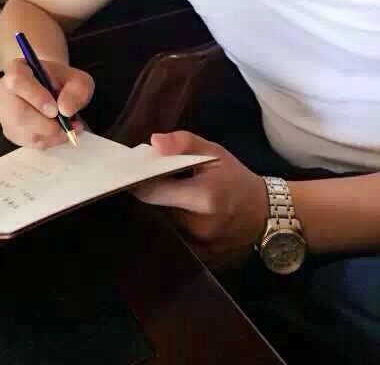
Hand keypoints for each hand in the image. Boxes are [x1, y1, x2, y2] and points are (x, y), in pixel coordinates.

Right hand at [0, 59, 93, 148]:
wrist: (54, 89)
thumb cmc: (62, 82)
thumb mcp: (77, 80)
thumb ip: (76, 91)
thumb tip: (65, 109)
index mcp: (17, 70)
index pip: (17, 82)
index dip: (36, 97)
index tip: (55, 110)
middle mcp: (4, 91)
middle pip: (19, 113)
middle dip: (47, 124)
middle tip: (67, 124)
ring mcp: (5, 113)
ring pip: (24, 132)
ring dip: (51, 134)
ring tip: (68, 126)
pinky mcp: (10, 131)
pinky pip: (28, 142)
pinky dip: (48, 141)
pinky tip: (59, 132)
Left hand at [133, 131, 267, 268]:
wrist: (265, 214)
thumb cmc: (236, 179)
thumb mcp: (215, 153)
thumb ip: (183, 144)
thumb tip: (154, 143)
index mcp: (202, 197)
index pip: (153, 192)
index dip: (141, 182)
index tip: (138, 174)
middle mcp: (198, 226)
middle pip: (155, 211)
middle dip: (151, 197)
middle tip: (153, 184)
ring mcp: (200, 248)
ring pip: (163, 228)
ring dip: (161, 213)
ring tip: (170, 200)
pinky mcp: (201, 260)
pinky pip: (175, 242)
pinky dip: (173, 229)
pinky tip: (181, 217)